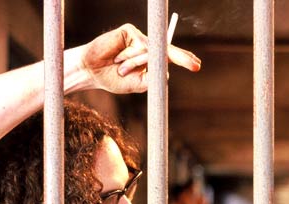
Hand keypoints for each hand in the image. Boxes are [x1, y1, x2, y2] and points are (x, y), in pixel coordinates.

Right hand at [81, 24, 200, 93]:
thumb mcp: (137, 85)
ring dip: (136, 64)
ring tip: (120, 69)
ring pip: (150, 52)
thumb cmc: (113, 79)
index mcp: (151, 60)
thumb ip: (151, 80)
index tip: (196, 65)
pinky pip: (138, 45)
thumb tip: (166, 72)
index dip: (183, 59)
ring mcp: (139, 38)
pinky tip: (118, 60)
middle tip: (194, 65)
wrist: (92, 72)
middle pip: (168, 49)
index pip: (170, 57)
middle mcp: (147, 47)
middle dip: (181, 58)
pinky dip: (129, 56)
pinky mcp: (130, 32)